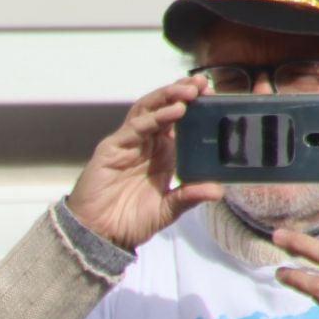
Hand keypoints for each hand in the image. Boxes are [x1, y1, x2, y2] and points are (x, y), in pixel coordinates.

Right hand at [66, 76, 224, 249]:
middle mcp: (146, 144)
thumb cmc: (130, 221)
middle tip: (203, 84)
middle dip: (181, 92)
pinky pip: (134, 128)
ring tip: (189, 91)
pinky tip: (173, 112)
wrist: (100, 235)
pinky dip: (153, 118)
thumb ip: (189, 197)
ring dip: (168, 98)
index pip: (179, 121)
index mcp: (162, 154)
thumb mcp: (168, 209)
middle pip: (163, 108)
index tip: (213, 94)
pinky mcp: (112, 149)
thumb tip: (218, 190)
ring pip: (147, 110)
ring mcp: (128, 144)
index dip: (195, 105)